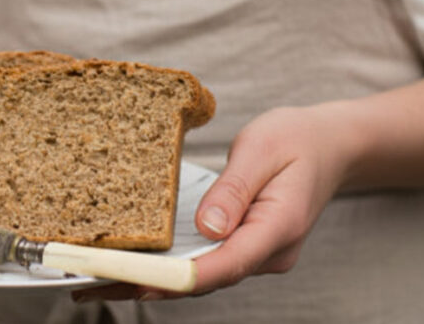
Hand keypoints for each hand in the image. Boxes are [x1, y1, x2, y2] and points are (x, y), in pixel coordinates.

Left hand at [73, 104, 359, 301]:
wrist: (330, 146)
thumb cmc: (296, 140)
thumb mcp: (262, 149)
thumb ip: (233, 189)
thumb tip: (206, 227)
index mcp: (278, 229)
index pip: (223, 264)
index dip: (176, 276)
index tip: (134, 280)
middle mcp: (268, 253)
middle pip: (205, 279)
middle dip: (150, 283)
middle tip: (94, 282)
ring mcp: (258, 255)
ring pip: (202, 276)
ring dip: (153, 278)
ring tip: (98, 279)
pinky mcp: (245, 248)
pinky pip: (205, 263)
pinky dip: (170, 266)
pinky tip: (133, 264)